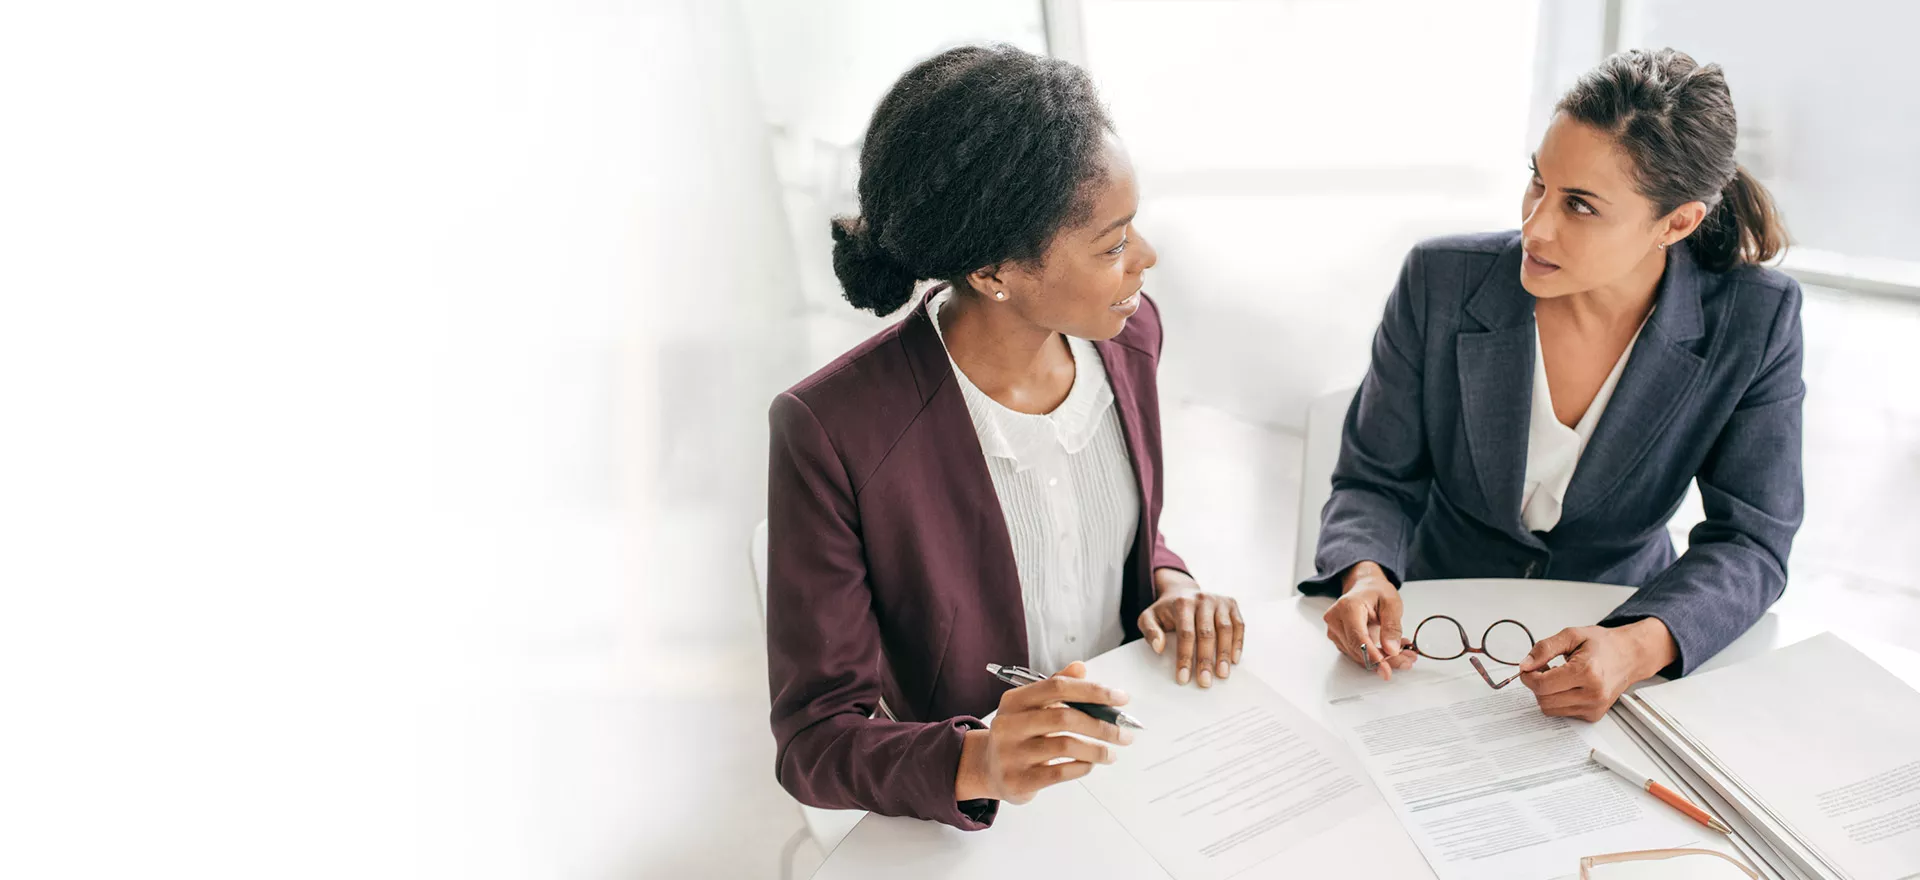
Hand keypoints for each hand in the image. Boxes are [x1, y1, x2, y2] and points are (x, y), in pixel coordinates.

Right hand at [954, 661, 1132, 804]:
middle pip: (1064, 717)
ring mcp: (1011, 754)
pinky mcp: (1018, 780)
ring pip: (1065, 746)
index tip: (1121, 698)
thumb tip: (1080, 668)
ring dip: (1096, 749)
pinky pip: (1060, 772)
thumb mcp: (1029, 706)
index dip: (1092, 691)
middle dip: (1102, 725)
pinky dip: (1081, 767)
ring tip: (1111, 753)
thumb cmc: (1017, 733)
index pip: (1057, 687)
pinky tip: (1089, 764)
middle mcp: (1009, 725)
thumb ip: (1055, 686)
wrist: (986, 767)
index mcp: (1014, 700)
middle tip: (1124, 733)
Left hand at [1137, 569, 1243, 686]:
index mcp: (1182, 603)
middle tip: (1205, 682)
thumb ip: (1150, 631)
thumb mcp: (1149, 617)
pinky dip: (1238, 643)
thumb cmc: (1166, 611)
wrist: (1182, 591)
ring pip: (1225, 630)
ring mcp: (1219, 600)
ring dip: (1224, 654)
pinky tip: (1234, 660)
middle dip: (1205, 660)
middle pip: (1207, 633)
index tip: (1183, 678)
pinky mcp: (1231, 604)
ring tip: (1222, 674)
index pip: (1186, 634)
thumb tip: (1159, 647)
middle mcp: (1203, 599)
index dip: (1185, 657)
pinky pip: (1239, 625)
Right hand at [1322, 561, 1416, 680]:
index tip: (1386, 668)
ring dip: (1381, 659)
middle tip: (1407, 660)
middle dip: (1384, 659)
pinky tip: (1391, 652)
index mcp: (1348, 607)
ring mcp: (1335, 631)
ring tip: (1404, 655)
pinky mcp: (1339, 639)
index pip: (1357, 637)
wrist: (1363, 587)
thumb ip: (1392, 626)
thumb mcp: (1391, 603)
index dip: (1372, 655)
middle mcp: (1336, 620)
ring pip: (1358, 656)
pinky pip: (1357, 654)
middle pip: (1358, 650)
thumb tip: (1391, 649)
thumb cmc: (1375, 592)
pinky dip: (1375, 656)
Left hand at [1518, 619, 1676, 721]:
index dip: (1528, 676)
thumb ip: (1544, 649)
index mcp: (1587, 672)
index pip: (1542, 685)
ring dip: (1546, 693)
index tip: (1528, 667)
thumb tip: (1525, 665)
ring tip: (1558, 676)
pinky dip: (1558, 700)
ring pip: (1550, 709)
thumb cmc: (1603, 645)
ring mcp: (1594, 707)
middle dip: (1536, 684)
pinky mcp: (1594, 715)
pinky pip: (1562, 713)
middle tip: (1544, 669)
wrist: (1629, 656)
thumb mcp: (1571, 636)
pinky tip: (1567, 686)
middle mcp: (1593, 694)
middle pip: (1544, 700)